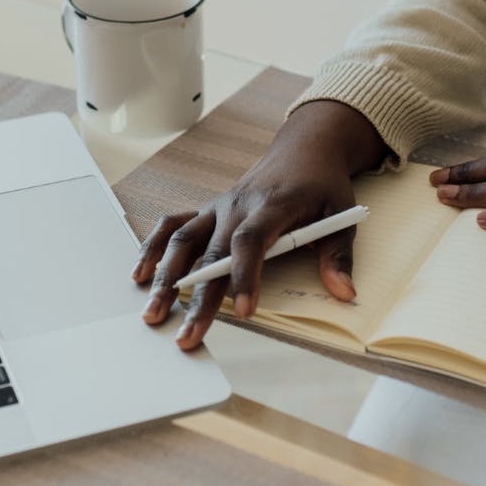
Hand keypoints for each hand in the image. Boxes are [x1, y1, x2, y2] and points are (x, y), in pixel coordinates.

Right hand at [131, 101, 387, 350]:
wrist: (302, 150)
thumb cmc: (321, 185)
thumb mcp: (342, 215)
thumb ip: (338, 255)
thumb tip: (344, 292)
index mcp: (271, 205)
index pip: (251, 240)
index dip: (245, 275)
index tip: (244, 311)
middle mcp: (236, 205)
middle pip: (210, 252)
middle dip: (196, 298)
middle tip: (186, 335)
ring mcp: (216, 207)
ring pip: (182, 240)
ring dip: (165, 277)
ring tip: (153, 312)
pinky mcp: (206, 211)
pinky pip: (172, 226)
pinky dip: (153, 249)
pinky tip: (141, 275)